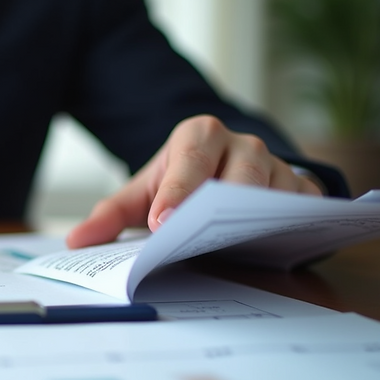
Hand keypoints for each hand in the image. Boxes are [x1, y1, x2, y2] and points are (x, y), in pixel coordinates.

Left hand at [66, 115, 321, 248]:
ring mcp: (276, 166)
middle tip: (200, 235)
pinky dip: (295, 222)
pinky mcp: (300, 189)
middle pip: (240, 171)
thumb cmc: (179, 185)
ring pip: (274, 189)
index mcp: (198, 136)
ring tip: (239, 243)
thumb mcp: (142, 195)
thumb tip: (75, 241)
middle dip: (221, 202)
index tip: (164, 222)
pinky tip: (281, 243)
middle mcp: (241, 144)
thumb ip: (109, 216)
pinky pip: (304, 205)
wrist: (223, 176)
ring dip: (258, 217)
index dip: (178, 192)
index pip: (190, 161)